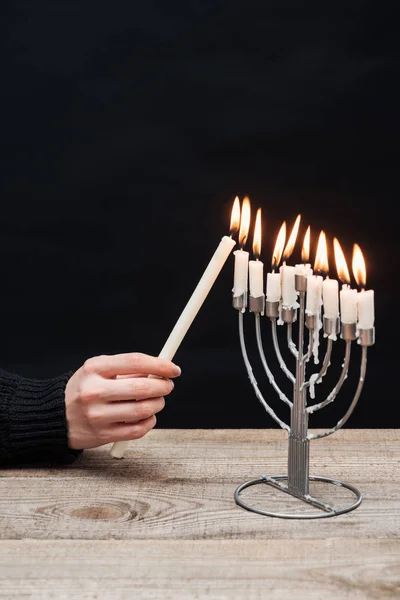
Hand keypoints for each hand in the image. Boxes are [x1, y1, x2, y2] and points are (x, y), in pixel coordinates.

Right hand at [65, 353, 180, 448]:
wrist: (56, 416)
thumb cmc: (85, 388)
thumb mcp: (98, 370)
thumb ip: (126, 369)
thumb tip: (160, 371)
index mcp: (94, 369)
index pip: (135, 362)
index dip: (160, 365)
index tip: (174, 369)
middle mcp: (94, 391)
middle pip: (141, 388)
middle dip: (162, 387)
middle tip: (167, 386)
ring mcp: (97, 415)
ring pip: (142, 410)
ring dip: (158, 404)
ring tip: (157, 400)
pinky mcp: (102, 435)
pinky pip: (137, 430)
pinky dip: (149, 422)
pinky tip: (147, 416)